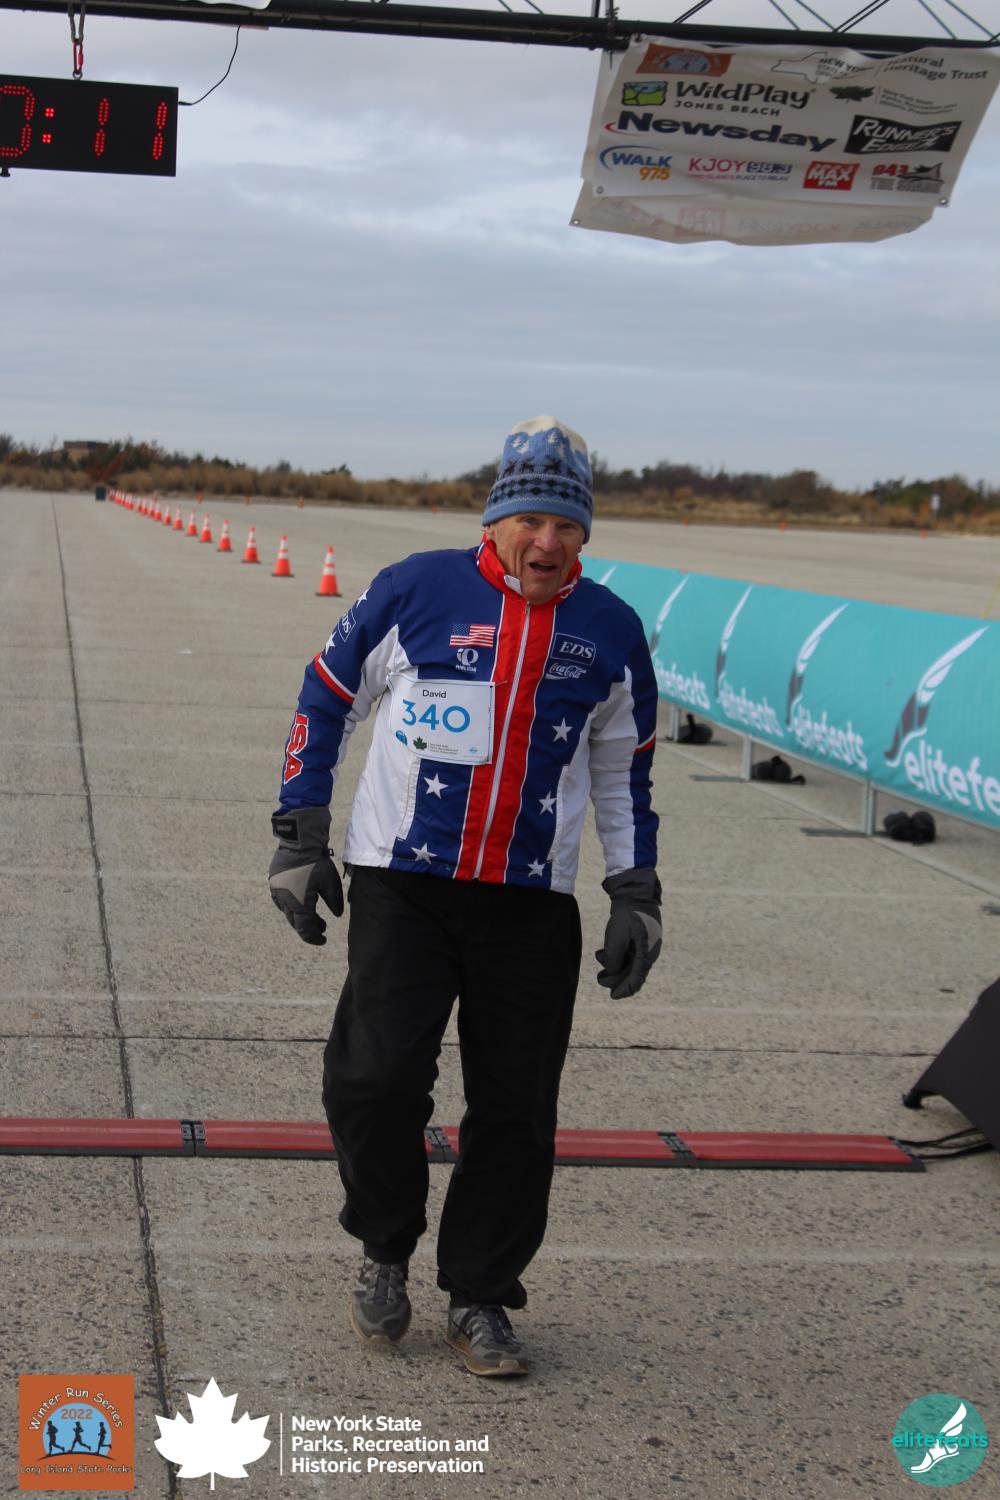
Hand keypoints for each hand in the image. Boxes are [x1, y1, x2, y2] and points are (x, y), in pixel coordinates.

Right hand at [269, 807, 343, 945]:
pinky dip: (292, 905)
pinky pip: (282, 900)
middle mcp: (285, 901)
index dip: (315, 938)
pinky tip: (301, 901)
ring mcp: (277, 892)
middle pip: (296, 922)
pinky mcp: (274, 882)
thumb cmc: (317, 862)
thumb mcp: (330, 883)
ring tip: (315, 914)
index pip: (305, 930)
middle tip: (323, 928)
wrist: (299, 841)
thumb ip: (334, 902)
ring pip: (288, 912)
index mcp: (299, 904)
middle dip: (310, 927)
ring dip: (301, 916)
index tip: (324, 939)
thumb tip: (336, 916)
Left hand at [596, 868, 661, 998]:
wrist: (635, 892)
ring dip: (613, 966)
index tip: (613, 996)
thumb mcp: (617, 935)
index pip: (637, 978)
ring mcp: (645, 944)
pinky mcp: (639, 937)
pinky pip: (627, 952)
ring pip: (629, 963)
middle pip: (633, 973)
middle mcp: (648, 951)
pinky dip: (615, 955)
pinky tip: (601, 952)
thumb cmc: (628, 913)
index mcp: (647, 952)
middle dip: (616, 978)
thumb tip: (610, 970)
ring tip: (599, 962)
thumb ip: (614, 956)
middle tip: (600, 979)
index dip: (625, 989)